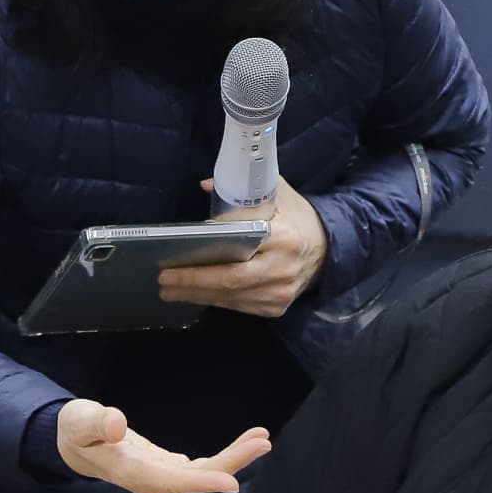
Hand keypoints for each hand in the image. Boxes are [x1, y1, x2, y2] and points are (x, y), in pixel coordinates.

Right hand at [56, 400, 269, 492]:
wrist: (74, 445)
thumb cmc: (76, 430)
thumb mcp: (79, 421)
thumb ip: (97, 423)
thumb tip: (117, 424)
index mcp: (133, 472)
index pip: (172, 481)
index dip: (202, 483)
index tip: (232, 483)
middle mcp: (153, 481)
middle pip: (198, 479)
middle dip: (232, 464)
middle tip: (262, 443)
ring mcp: (163, 477)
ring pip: (204, 474)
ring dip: (234, 459)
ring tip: (262, 440)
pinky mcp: (169, 469)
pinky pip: (202, 468)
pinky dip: (225, 457)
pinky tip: (246, 444)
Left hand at [160, 177, 328, 317]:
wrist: (328, 249)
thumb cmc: (296, 218)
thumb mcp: (276, 195)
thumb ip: (242, 191)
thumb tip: (205, 185)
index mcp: (283, 237)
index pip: (238, 248)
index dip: (207, 256)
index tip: (178, 254)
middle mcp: (282, 269)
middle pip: (230, 280)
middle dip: (193, 282)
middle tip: (163, 280)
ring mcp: (280, 292)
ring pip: (232, 298)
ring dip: (198, 295)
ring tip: (169, 290)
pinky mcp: (277, 307)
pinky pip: (239, 307)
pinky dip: (216, 300)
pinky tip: (195, 295)